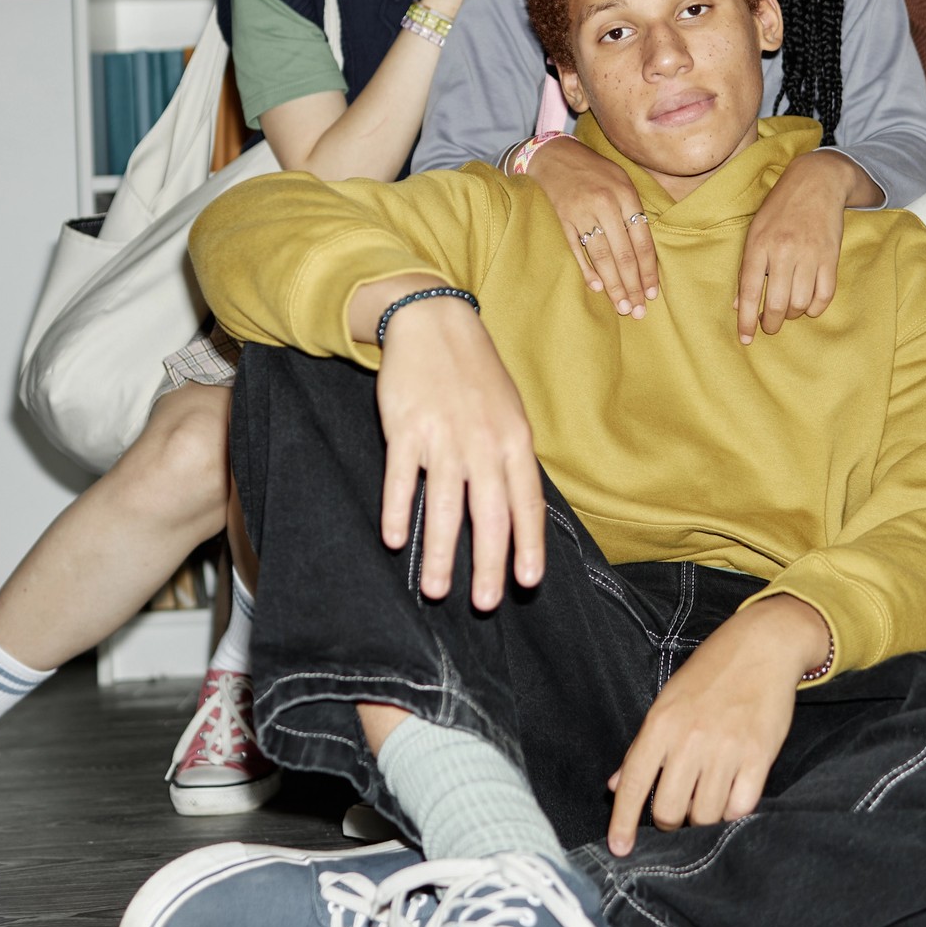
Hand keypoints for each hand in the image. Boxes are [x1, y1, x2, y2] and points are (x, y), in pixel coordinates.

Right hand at [374, 290, 543, 609]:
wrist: (433, 323)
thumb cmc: (476, 375)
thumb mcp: (509, 412)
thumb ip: (513, 460)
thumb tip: (520, 513)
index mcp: (514, 439)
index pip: (527, 501)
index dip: (528, 543)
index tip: (528, 582)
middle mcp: (483, 441)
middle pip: (490, 512)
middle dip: (488, 563)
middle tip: (484, 603)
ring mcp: (444, 434)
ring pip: (446, 504)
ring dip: (442, 551)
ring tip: (438, 590)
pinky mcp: (406, 427)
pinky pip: (402, 476)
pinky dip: (399, 509)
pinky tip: (396, 539)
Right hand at [526, 136, 659, 315]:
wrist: (553, 155)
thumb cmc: (593, 171)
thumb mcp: (620, 181)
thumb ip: (633, 212)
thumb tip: (644, 254)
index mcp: (625, 194)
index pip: (642, 241)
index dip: (648, 271)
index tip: (652, 294)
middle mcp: (605, 203)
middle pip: (623, 253)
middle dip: (632, 285)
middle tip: (637, 310)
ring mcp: (581, 211)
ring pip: (601, 255)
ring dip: (613, 284)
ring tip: (622, 306)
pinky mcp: (560, 218)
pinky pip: (575, 249)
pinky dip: (586, 269)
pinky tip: (596, 287)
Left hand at [606, 595, 829, 854]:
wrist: (762, 646)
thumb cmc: (710, 674)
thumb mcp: (667, 702)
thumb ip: (642, 748)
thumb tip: (615, 785)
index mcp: (660, 725)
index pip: (633, 785)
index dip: (623, 823)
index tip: (620, 849)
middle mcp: (690, 739)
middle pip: (669, 811)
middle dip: (670, 824)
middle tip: (679, 814)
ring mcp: (726, 748)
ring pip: (705, 815)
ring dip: (703, 819)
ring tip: (707, 802)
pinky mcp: (759, 755)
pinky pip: (740, 806)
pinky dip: (733, 812)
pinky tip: (732, 798)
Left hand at [735, 153, 850, 343]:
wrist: (816, 182)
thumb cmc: (780, 209)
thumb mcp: (755, 231)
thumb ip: (747, 267)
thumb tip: (738, 304)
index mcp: (759, 244)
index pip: (748, 291)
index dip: (745, 319)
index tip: (746, 338)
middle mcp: (784, 251)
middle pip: (776, 303)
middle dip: (771, 323)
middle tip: (769, 326)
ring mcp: (809, 254)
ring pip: (800, 303)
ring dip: (792, 314)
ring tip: (788, 310)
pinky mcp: (830, 257)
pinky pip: (824, 295)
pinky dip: (815, 308)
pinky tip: (807, 305)